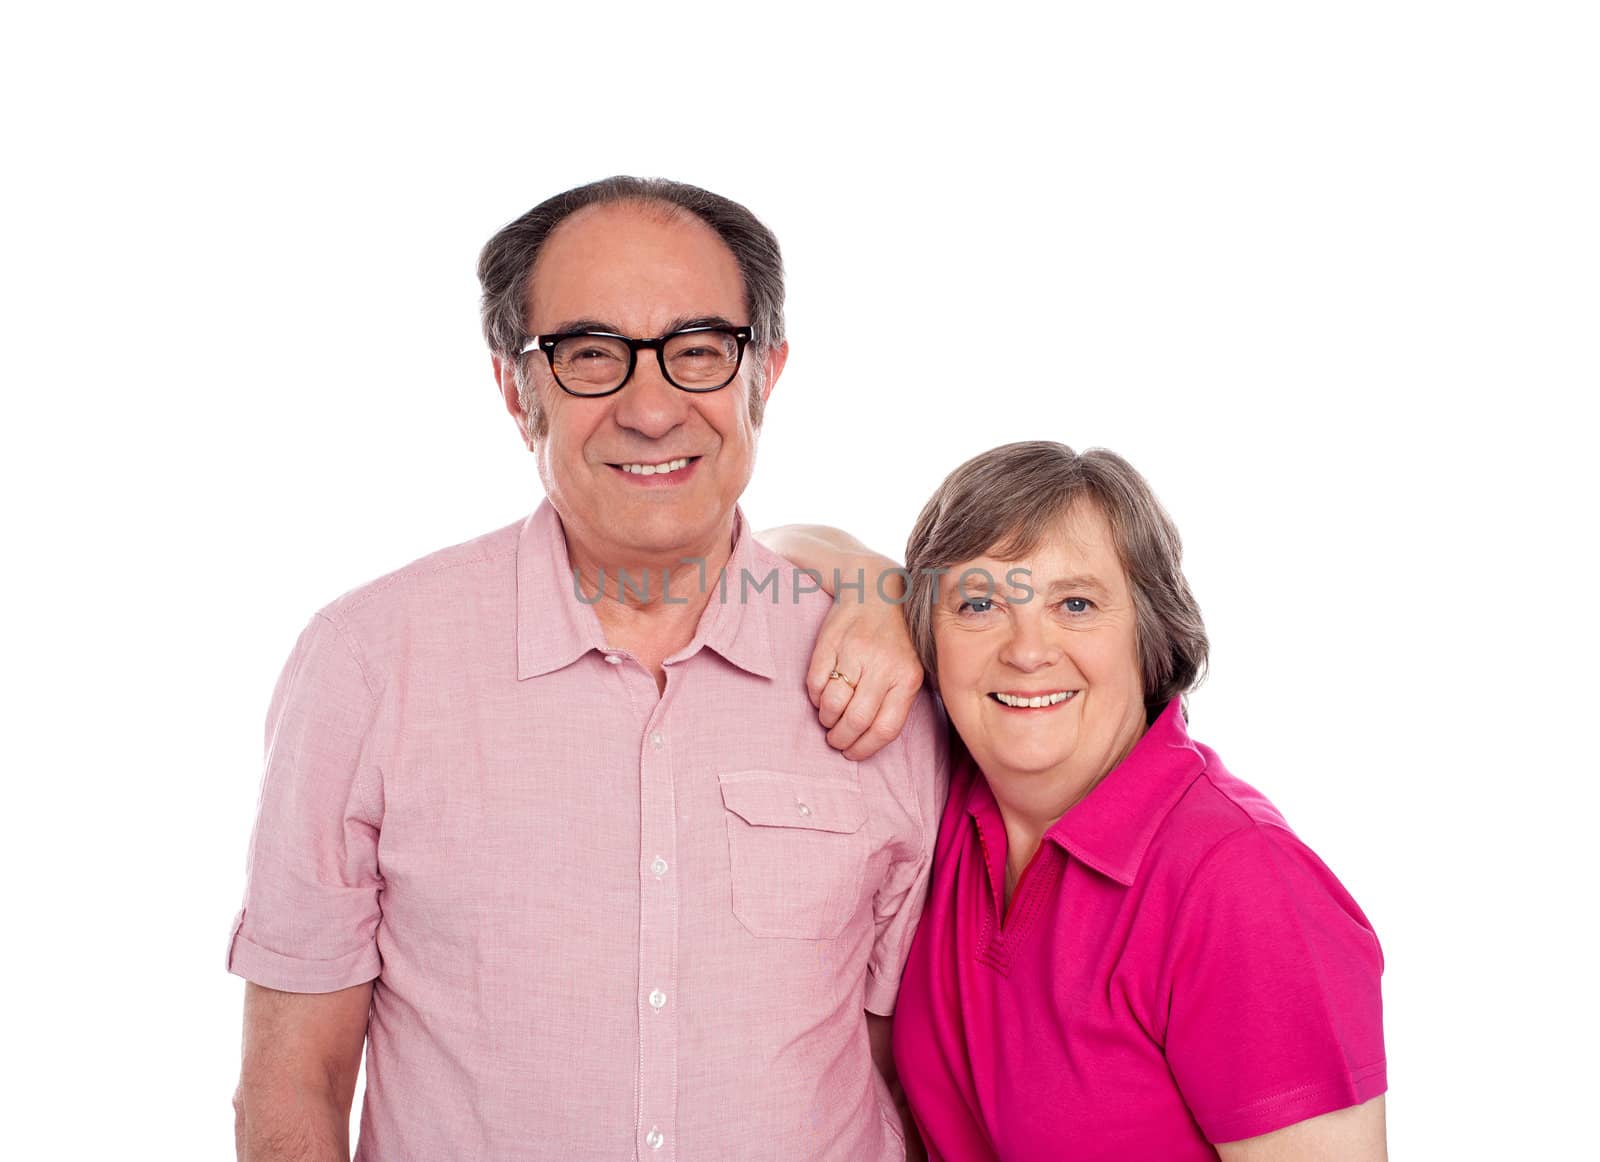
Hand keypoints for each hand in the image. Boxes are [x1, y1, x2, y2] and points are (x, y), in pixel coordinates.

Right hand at [805, 561, 923, 759]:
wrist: (878, 588)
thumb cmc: (897, 638)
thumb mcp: (913, 667)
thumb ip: (900, 701)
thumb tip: (873, 739)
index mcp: (907, 677)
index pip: (885, 728)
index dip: (864, 748)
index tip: (853, 753)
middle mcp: (883, 666)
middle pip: (856, 720)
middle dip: (841, 739)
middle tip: (835, 740)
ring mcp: (855, 653)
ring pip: (832, 704)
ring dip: (826, 719)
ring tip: (828, 718)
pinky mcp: (830, 642)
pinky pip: (815, 683)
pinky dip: (815, 697)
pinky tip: (822, 695)